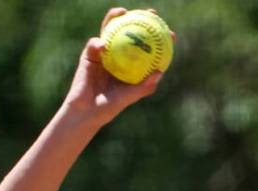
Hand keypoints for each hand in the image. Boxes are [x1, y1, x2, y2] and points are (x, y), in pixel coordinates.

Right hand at [62, 8, 171, 123]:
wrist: (87, 111)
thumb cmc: (110, 107)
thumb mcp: (129, 97)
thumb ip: (144, 86)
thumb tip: (160, 72)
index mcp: (131, 64)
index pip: (147, 47)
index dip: (158, 38)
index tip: (170, 34)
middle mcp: (119, 55)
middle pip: (129, 32)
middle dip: (140, 18)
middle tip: (150, 13)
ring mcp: (104, 53)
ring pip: (110, 30)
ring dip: (115, 18)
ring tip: (122, 12)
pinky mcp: (89, 54)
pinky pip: (94, 44)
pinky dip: (98, 43)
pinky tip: (103, 45)